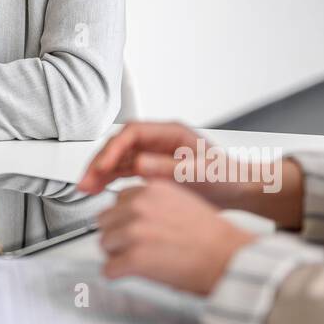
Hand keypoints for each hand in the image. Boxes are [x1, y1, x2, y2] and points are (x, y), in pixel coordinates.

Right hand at [78, 121, 227, 200]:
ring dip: (100, 171)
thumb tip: (139, 164)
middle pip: (120, 144)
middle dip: (100, 161)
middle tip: (86, 180)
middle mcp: (158, 141)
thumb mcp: (200, 172)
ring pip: (118, 158)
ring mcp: (153, 154)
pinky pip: (124, 171)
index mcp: (170, 133)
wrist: (237, 190)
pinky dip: (110, 179)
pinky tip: (99, 189)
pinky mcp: (151, 169)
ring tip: (85, 187)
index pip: (132, 132)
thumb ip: (169, 168)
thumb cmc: (226, 176)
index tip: (103, 165)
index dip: (114, 148)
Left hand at [98, 179, 256, 295]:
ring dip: (116, 254)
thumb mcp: (181, 202)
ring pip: (104, 244)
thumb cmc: (214, 237)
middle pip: (105, 220)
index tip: (130, 227)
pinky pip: (109, 269)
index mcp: (151, 189)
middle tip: (130, 247)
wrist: (229, 258)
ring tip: (135, 262)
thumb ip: (155, 204)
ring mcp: (134, 232)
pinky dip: (116, 275)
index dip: (125, 217)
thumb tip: (135, 213)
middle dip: (116, 234)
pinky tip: (129, 275)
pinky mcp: (134, 259)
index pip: (118, 199)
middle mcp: (139, 206)